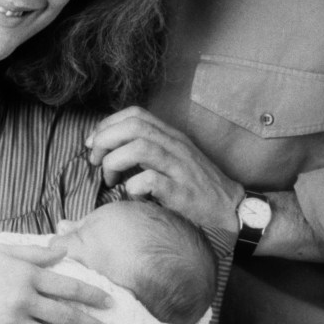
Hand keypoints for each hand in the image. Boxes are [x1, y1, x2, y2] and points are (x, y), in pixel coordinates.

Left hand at [86, 106, 243, 233]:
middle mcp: (175, 146)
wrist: (230, 209)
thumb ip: (148, 147)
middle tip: (94, 160)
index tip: (93, 142)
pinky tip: (131, 192)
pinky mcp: (182, 192)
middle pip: (134, 127)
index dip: (108, 123)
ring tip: (109, 179)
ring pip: (140, 148)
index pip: (136, 114)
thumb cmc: (195, 185)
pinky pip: (153, 180)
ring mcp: (180, 167)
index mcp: (171, 136)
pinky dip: (134, 184)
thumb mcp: (174, 157)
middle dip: (105, 139)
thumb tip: (110, 146)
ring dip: (115, 161)